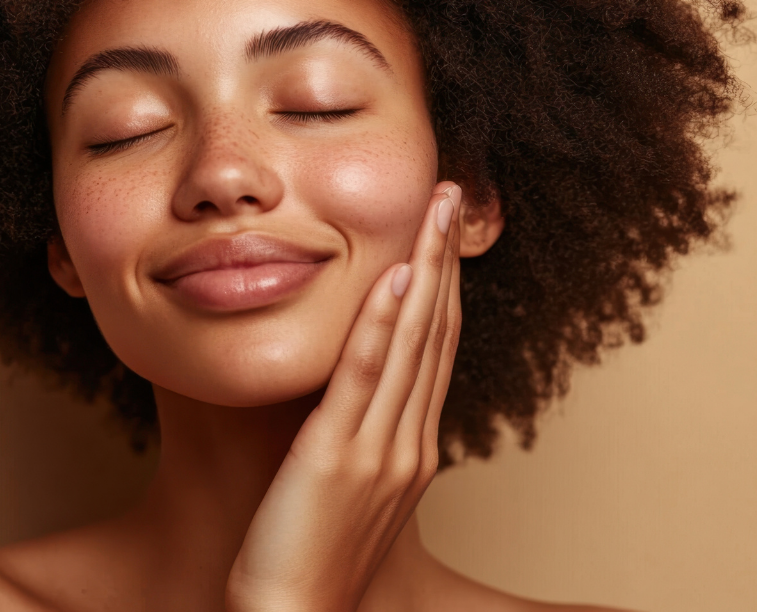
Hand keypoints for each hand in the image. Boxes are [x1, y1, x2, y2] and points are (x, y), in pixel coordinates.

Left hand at [226, 182, 463, 611]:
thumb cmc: (307, 558)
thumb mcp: (348, 490)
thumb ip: (361, 437)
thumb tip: (354, 396)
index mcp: (412, 449)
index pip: (434, 350)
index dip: (443, 286)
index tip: (443, 235)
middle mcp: (409, 443)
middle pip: (435, 334)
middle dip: (444, 260)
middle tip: (449, 198)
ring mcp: (380, 449)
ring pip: (411, 343)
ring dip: (425, 270)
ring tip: (433, 212)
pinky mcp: (338, 454)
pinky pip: (366, 376)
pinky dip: (384, 323)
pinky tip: (396, 278)